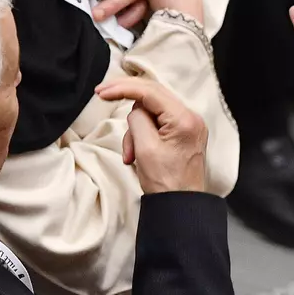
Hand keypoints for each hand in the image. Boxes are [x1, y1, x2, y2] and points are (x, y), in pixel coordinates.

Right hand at [95, 77, 209, 193]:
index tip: (102, 92)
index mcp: (184, 119)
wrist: (180, 206)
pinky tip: (137, 155)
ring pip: (152, 111)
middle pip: (153, 94)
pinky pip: (158, 123)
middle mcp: (191, 118)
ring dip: (135, 129)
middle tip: (103, 95)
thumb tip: (136, 109)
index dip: (123, 88)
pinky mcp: (183, 134)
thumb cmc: (165, 182)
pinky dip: (143, 135)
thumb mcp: (144, 148)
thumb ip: (138, 120)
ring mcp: (189, 125)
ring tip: (131, 155)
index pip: (150, 92)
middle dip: (128, 101)